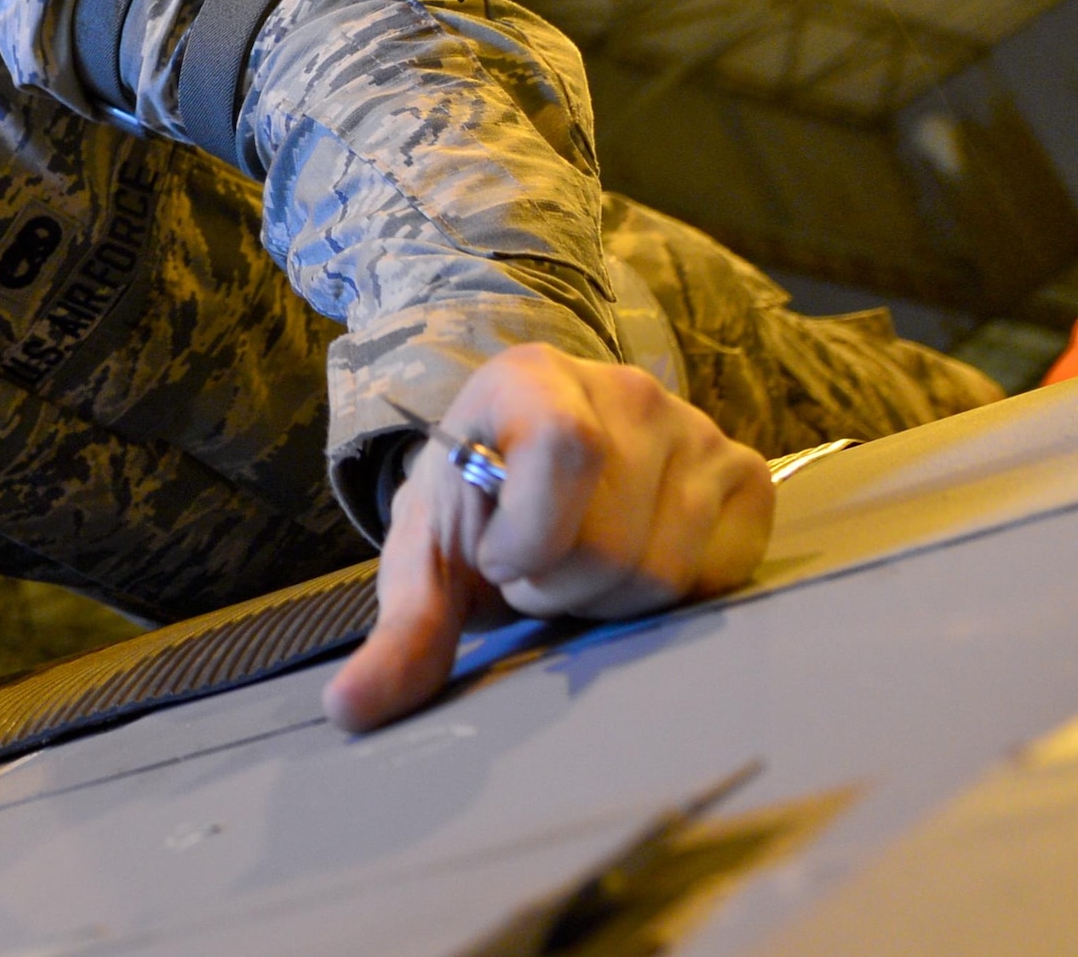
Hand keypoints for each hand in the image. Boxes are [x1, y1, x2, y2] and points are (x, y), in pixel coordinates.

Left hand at [322, 343, 772, 731]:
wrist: (522, 483)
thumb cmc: (473, 511)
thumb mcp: (427, 561)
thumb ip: (401, 632)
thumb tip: (348, 712)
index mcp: (530, 380)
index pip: (565, 450)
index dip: (531, 534)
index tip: (496, 557)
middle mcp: (625, 388)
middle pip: (613, 539)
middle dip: (557, 585)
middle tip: (531, 570)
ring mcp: (695, 428)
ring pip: (665, 569)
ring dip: (607, 598)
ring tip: (574, 566)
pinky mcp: (745, 474)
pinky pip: (720, 573)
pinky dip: (672, 595)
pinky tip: (630, 565)